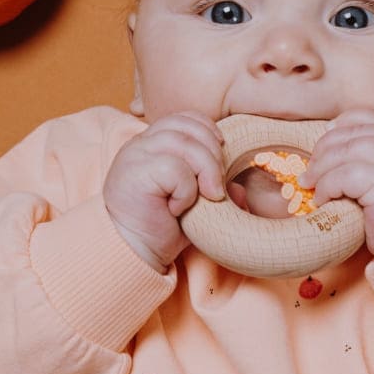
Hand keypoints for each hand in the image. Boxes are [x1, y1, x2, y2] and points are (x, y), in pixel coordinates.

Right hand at [104, 112, 224, 270]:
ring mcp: (134, 156)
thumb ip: (214, 190)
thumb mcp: (195, 206)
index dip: (208, 130)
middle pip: (188, 127)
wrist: (133, 254)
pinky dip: (186, 190)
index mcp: (151, 144)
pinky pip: (174, 168)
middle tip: (216, 187)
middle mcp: (140, 145)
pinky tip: (178, 208)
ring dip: (205, 170)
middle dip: (213, 154)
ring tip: (206, 197)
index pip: (184, 118)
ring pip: (184, 144)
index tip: (221, 153)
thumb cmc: (160, 229)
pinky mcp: (133, 173)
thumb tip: (240, 189)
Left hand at [301, 110, 373, 258]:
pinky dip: (326, 188)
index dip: (342, 125)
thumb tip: (330, 156)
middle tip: (310, 172)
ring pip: (344, 153)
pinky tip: (323, 201)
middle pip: (352, 135)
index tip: (325, 138)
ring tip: (311, 186)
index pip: (370, 119)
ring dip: (321, 170)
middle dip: (324, 150)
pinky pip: (343, 176)